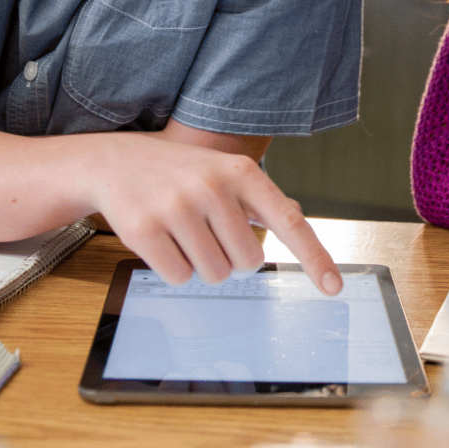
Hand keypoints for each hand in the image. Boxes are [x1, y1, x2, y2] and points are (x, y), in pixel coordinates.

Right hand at [80, 132, 341, 293]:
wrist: (115, 161)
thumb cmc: (180, 172)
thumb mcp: (224, 171)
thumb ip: (260, 198)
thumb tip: (298, 219)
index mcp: (241, 171)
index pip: (289, 221)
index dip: (314, 257)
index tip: (334, 286)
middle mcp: (213, 186)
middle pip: (248, 261)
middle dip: (233, 259)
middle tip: (210, 234)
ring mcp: (177, 206)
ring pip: (214, 273)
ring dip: (203, 265)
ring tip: (185, 233)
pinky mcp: (145, 229)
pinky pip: (179, 277)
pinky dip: (175, 268)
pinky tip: (164, 240)